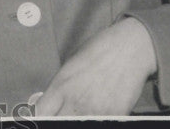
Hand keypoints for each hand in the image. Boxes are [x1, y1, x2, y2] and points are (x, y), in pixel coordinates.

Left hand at [33, 17, 156, 116]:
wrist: (129, 47)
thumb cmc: (98, 50)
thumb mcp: (71, 65)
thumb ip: (61, 86)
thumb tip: (52, 102)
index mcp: (61, 85)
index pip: (41, 112)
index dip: (40, 116)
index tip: (44, 116)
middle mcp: (75, 100)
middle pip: (58, 122)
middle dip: (58, 120)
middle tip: (63, 114)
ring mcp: (96, 111)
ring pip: (79, 125)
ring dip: (77, 120)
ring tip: (78, 113)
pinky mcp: (115, 115)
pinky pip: (100, 124)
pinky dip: (97, 120)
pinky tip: (96, 113)